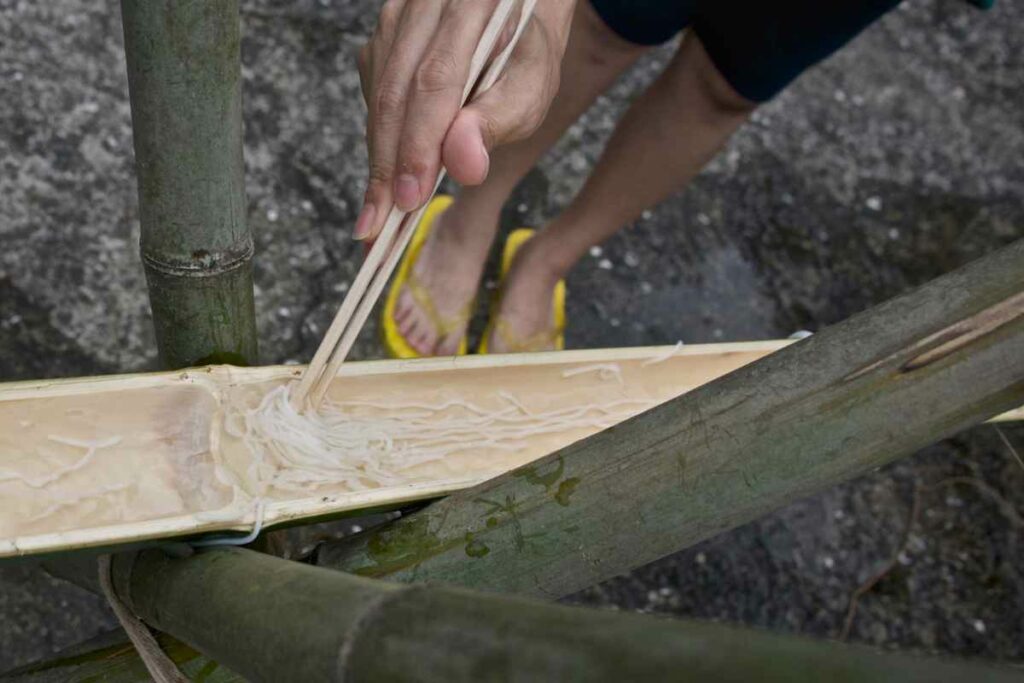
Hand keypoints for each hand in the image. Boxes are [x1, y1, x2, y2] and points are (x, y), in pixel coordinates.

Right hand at [354, 0, 574, 239]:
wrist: (513, 20)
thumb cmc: (524, 58)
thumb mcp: (530, 90)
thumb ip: (497, 123)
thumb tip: (463, 166)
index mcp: (473, 8)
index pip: (436, 83)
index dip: (418, 145)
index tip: (408, 198)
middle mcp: (426, 5)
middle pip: (395, 92)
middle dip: (386, 165)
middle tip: (377, 225)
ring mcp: (398, 18)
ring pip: (378, 96)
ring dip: (378, 159)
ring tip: (377, 214)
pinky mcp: (382, 38)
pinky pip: (374, 94)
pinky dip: (380, 139)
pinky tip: (390, 173)